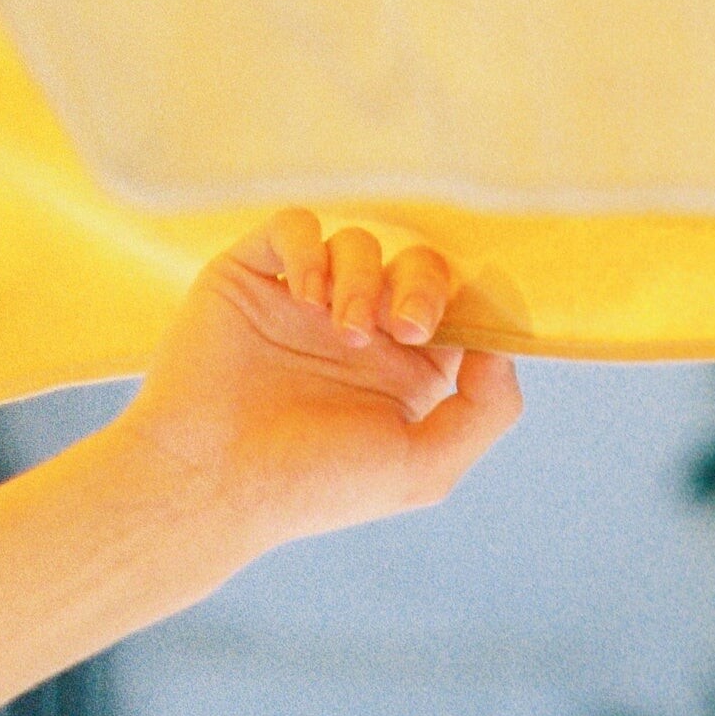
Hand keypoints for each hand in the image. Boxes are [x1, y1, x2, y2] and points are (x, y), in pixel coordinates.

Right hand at [112, 215, 522, 559]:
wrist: (211, 483)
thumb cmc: (312, 487)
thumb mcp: (424, 469)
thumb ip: (486, 411)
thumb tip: (503, 345)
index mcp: (401, 375)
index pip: (453, 310)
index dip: (464, 304)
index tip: (447, 330)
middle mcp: (357, 333)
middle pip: (415, 265)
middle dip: (422, 284)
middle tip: (406, 326)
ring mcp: (304, 303)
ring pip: (358, 244)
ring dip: (362, 279)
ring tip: (344, 330)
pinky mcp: (254, 276)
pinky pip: (297, 228)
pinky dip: (311, 252)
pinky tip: (307, 301)